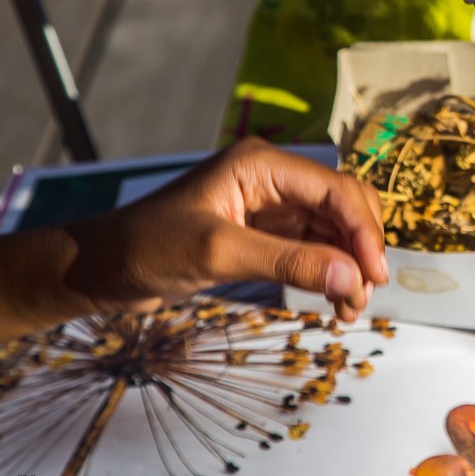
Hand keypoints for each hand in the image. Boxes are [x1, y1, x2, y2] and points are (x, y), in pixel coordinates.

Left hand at [62, 139, 386, 322]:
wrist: (99, 268)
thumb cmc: (144, 248)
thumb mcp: (217, 254)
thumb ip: (287, 263)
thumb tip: (350, 279)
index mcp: (262, 165)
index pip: (336, 190)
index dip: (364, 232)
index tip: (374, 276)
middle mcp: (273, 179)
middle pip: (344, 207)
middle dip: (360, 250)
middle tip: (362, 297)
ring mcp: (270, 206)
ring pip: (334, 231)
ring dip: (348, 267)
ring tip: (348, 310)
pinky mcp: (264, 234)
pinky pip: (313, 248)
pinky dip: (328, 274)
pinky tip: (332, 302)